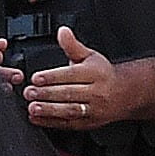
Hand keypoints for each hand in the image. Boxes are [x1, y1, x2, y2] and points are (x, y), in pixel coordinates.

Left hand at [18, 27, 137, 133]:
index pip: (71, 75)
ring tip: (33, 107)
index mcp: (95, 73)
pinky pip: (68, 124)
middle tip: (29, 93)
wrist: (125, 94)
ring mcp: (93, 110)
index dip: (52, 77)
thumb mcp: (90, 56)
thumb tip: (62, 31)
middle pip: (69, 93)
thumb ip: (72, 45)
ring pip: (69, 110)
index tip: (36, 78)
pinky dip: (51, 122)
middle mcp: (96, 92)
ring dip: (49, 110)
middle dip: (47, 94)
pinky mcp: (88, 123)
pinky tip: (37, 119)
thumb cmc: (103, 74)